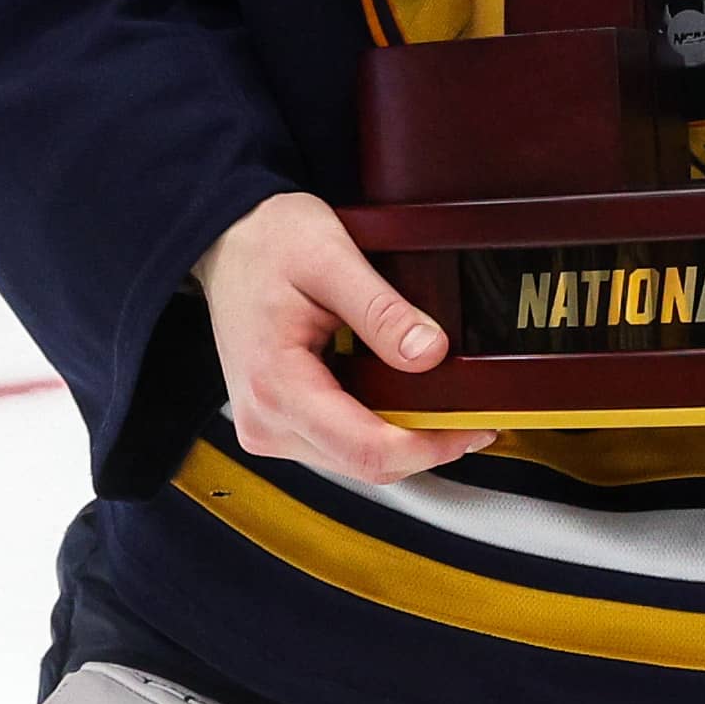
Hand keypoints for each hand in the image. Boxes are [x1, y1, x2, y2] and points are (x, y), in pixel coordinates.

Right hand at [200, 190, 486, 480]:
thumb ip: (381, 310)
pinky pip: (340, 444)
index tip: (476, 425)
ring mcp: (268, 426)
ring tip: (446, 406)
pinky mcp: (278, 422)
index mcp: (276, 385)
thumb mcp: (330, 257)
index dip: (431, 446)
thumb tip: (430, 354)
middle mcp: (266, 420)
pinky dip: (380, 429)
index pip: (366, 449)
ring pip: (356, 461)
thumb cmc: (267, 241)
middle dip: (427, 445)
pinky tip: (405, 402)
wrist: (228, 239)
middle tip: (476, 416)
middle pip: (366, 464)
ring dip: (404, 440)